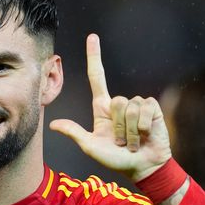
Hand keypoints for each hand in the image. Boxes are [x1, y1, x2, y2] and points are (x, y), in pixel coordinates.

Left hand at [50, 34, 170, 181]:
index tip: (92, 37)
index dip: (94, 57)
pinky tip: (146, 135)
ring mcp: (136, 105)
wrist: (142, 167)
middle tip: (122, 142)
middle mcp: (120, 104)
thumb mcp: (91, 147)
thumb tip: (53, 124)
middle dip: (118, 126)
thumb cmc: (116, 160)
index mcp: (103, 109)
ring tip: (133, 141)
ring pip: (129, 107)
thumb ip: (75, 133)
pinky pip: (144, 108)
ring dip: (130, 130)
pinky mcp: (151, 109)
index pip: (97, 77)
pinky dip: (143, 127)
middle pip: (116, 100)